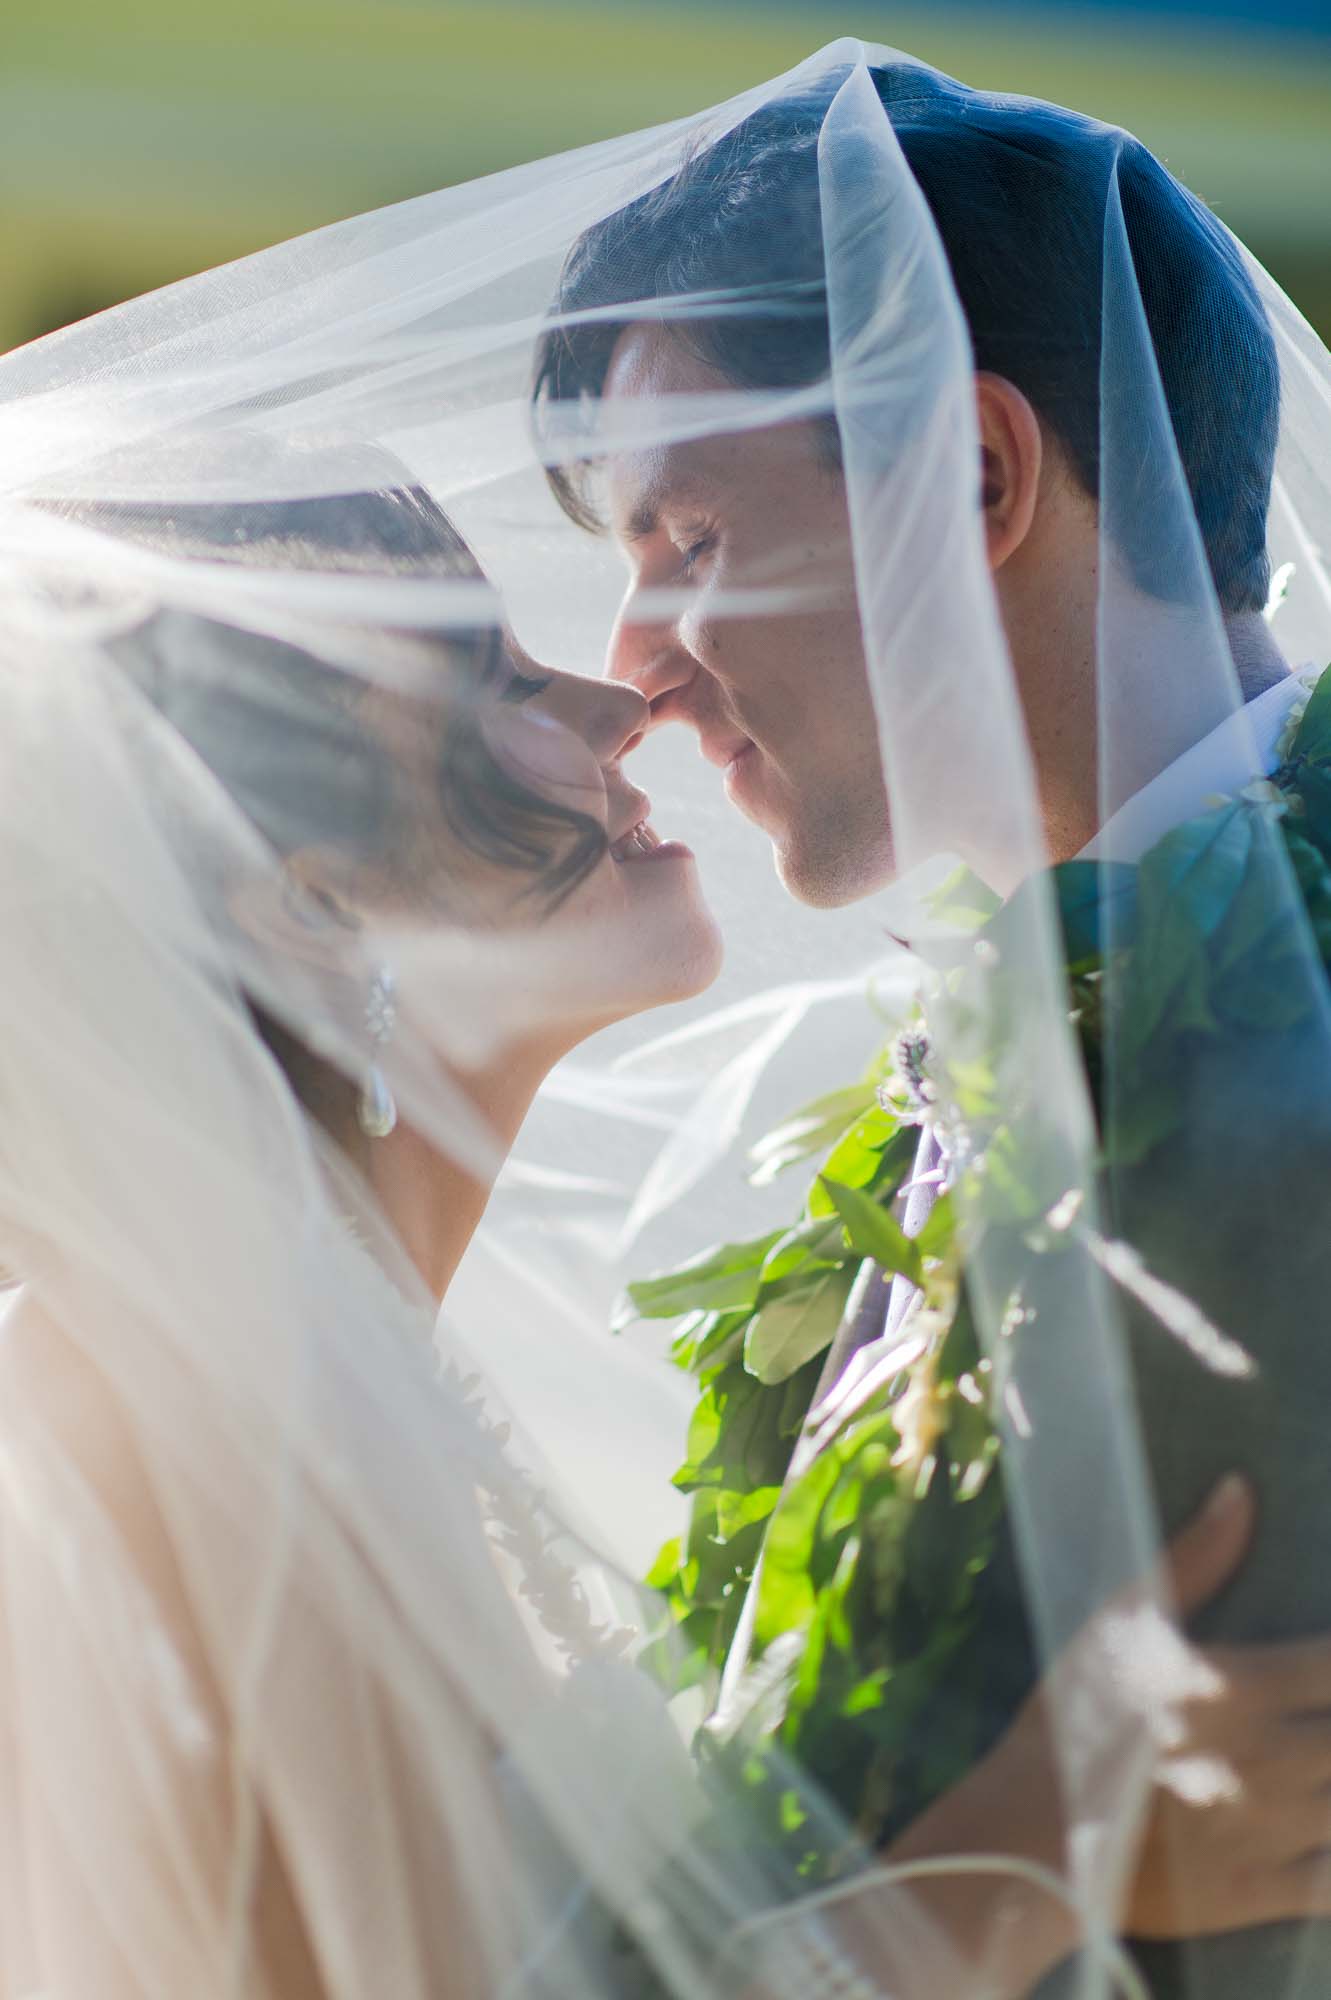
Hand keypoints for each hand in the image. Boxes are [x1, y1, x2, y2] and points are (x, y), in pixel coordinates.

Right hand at [881, 1473, 1330, 1988]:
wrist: (1032, 1831)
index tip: (1329, 1654)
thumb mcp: (1123, 1620)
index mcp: (1248, 1688)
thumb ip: (1194, 1556)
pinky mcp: (1262, 1893)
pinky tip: (1327, 1833)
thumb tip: (1243, 1488)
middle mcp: (1276, 1759)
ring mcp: (1274, 1831)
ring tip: (1326, 1759)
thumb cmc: (1075, 1715)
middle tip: (1324, 1708)